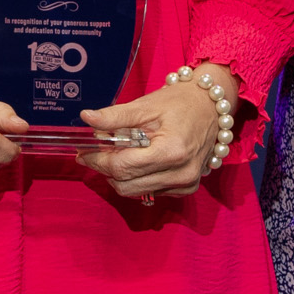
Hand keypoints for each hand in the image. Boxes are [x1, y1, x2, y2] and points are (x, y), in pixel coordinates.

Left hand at [75, 65, 231, 198]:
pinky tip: (137, 159)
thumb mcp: (146, 105)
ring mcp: (186, 184)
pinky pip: (151, 190)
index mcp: (171, 151)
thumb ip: (116, 116)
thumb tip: (87, 119)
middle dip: (106, 169)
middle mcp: (181, 173)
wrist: (211, 107)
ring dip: (120, 175)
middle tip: (96, 152)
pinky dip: (137, 178)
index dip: (98, 160)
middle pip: (126, 184)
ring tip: (116, 153)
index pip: (122, 167)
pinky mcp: (187, 188)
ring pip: (136, 191)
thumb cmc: (179, 102)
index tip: (83, 152)